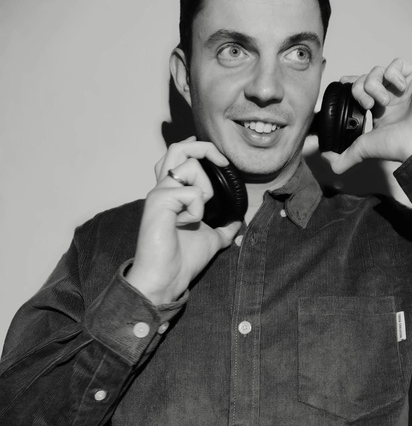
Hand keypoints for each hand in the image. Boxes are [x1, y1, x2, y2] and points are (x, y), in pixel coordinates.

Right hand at [126, 138, 240, 304]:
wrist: (166, 279)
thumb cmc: (182, 260)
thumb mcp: (211, 238)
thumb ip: (224, 227)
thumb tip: (239, 221)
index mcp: (173, 193)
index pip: (179, 156)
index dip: (199, 149)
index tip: (221, 161)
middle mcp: (163, 188)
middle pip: (178, 147)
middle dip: (203, 147)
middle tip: (222, 162)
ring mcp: (159, 192)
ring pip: (189, 164)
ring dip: (205, 187)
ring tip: (197, 212)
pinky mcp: (159, 201)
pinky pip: (192, 193)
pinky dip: (197, 210)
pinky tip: (185, 225)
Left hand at [323, 58, 411, 173]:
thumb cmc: (397, 146)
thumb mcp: (362, 150)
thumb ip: (343, 157)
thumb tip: (325, 158)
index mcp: (378, 112)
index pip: (360, 90)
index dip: (350, 85)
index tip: (343, 86)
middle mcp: (390, 98)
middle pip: (365, 78)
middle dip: (360, 89)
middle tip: (368, 104)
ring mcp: (403, 88)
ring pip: (378, 70)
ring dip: (375, 83)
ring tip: (384, 101)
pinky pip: (398, 63)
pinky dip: (393, 73)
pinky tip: (400, 89)